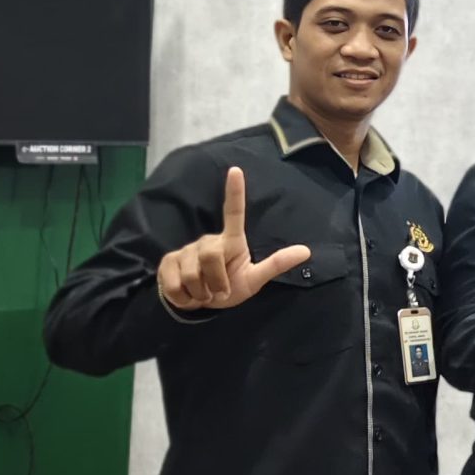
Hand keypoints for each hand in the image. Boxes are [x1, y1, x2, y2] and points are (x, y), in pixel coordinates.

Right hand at [156, 167, 310, 311]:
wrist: (198, 304)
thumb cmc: (229, 287)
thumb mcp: (254, 280)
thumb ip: (276, 264)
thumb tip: (306, 251)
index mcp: (230, 241)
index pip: (233, 212)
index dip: (234, 192)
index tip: (236, 170)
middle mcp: (207, 241)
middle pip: (210, 256)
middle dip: (216, 282)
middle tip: (219, 292)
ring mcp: (186, 251)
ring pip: (192, 274)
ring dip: (201, 293)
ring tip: (203, 292)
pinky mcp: (168, 263)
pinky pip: (175, 284)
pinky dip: (184, 298)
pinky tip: (187, 295)